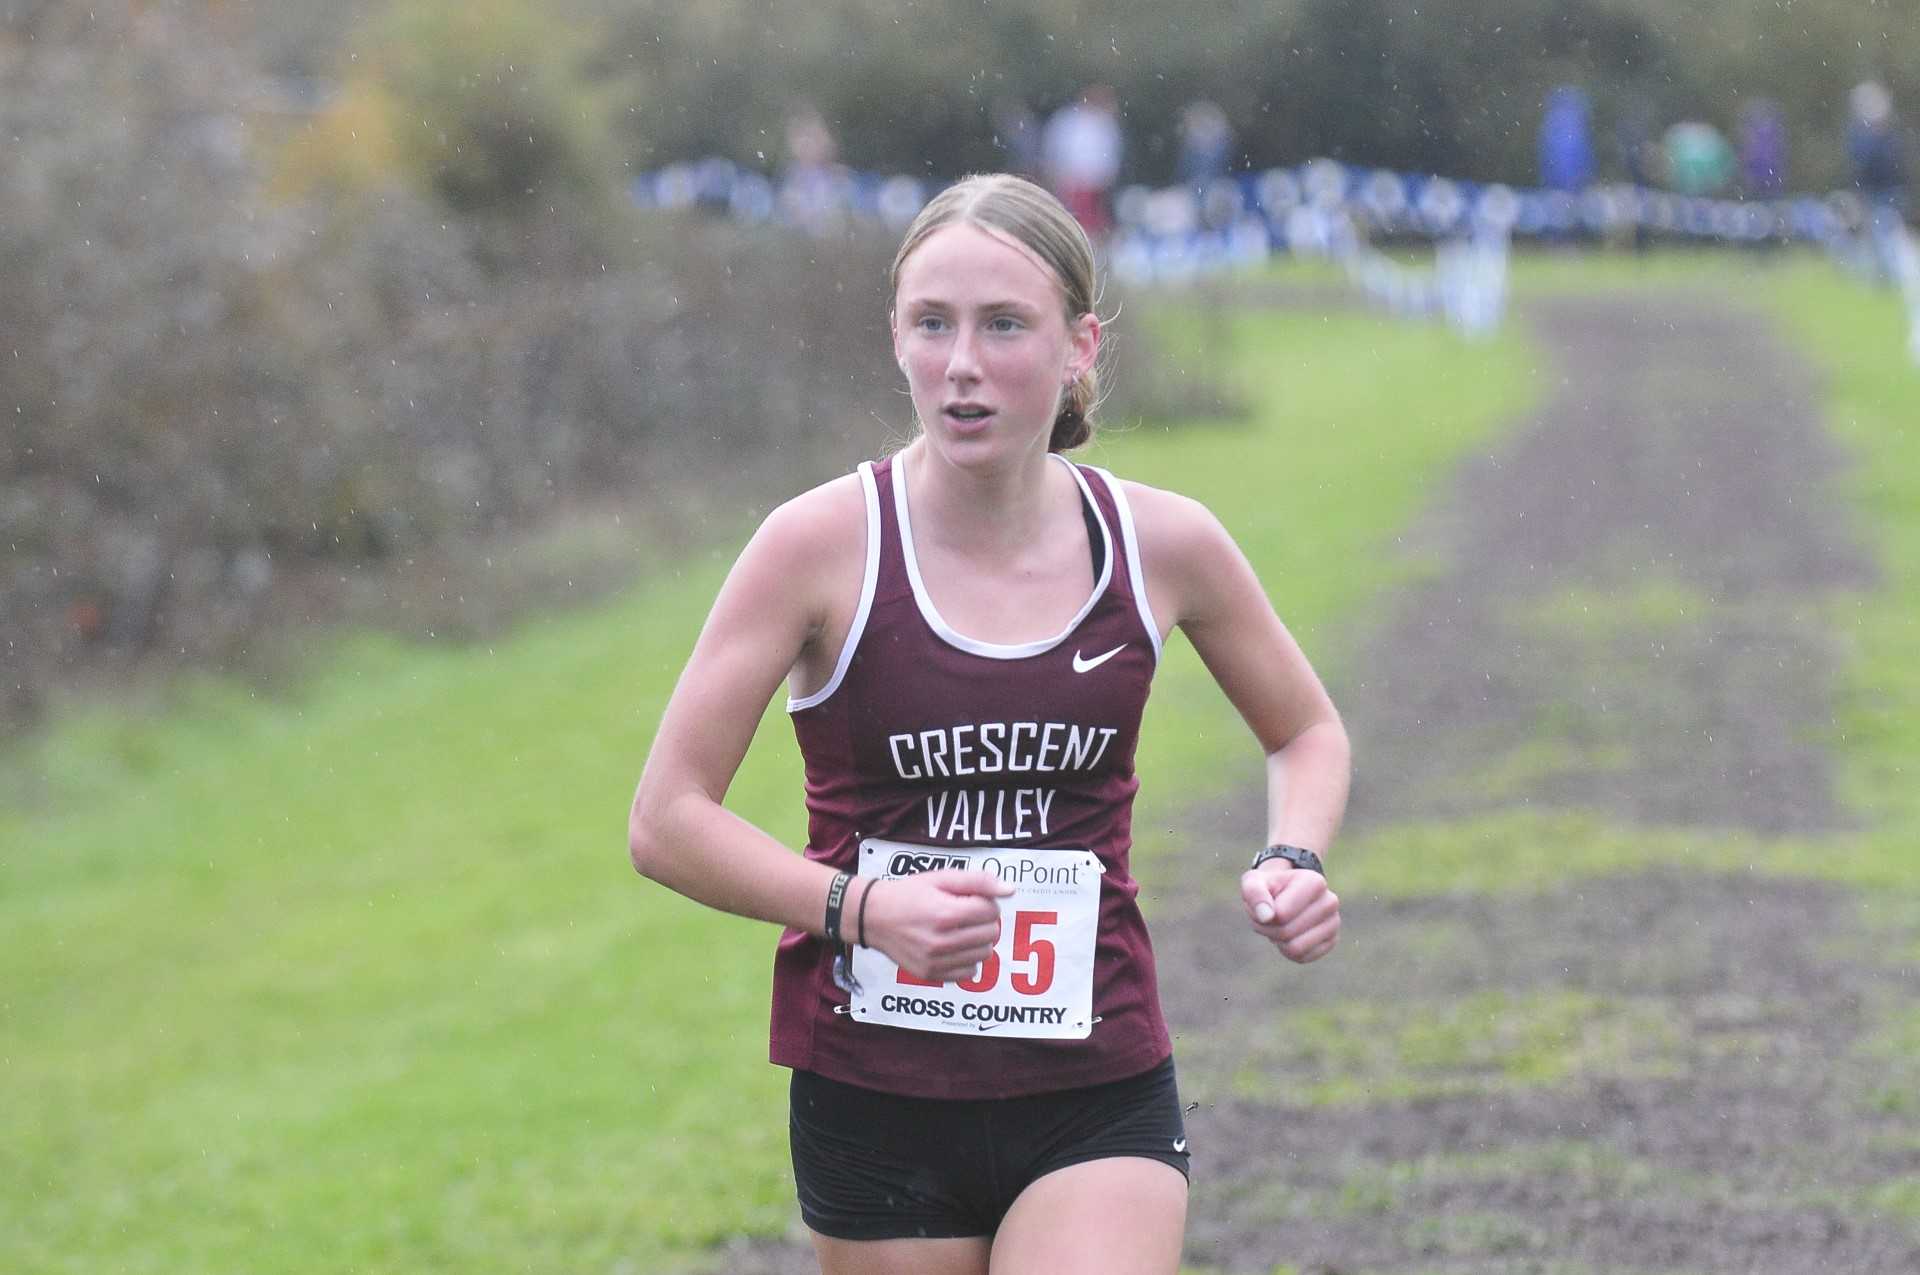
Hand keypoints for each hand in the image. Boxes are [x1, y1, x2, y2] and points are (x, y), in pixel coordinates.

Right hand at [861, 870, 1012, 982]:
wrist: (873, 916)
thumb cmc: (909, 894)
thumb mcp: (941, 878)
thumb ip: (978, 881)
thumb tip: (1010, 890)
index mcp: (945, 914)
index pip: (991, 911)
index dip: (985, 901)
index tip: (970, 899)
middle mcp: (941, 941)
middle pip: (991, 933)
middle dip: (984, 920)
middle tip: (965, 913)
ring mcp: (935, 961)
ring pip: (984, 954)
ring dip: (979, 940)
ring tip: (960, 929)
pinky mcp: (931, 974)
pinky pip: (968, 972)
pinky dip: (967, 959)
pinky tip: (954, 947)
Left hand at [1239, 864, 1338, 963]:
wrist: (1283, 892)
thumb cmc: (1267, 887)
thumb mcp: (1253, 882)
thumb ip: (1254, 893)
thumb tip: (1266, 917)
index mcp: (1314, 882)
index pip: (1281, 914)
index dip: (1263, 914)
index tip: (1265, 902)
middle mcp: (1330, 901)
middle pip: (1286, 932)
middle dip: (1269, 928)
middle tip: (1268, 916)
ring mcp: (1333, 923)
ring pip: (1295, 948)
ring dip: (1277, 940)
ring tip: (1279, 924)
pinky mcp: (1331, 941)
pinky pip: (1303, 957)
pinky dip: (1288, 950)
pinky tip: (1289, 933)